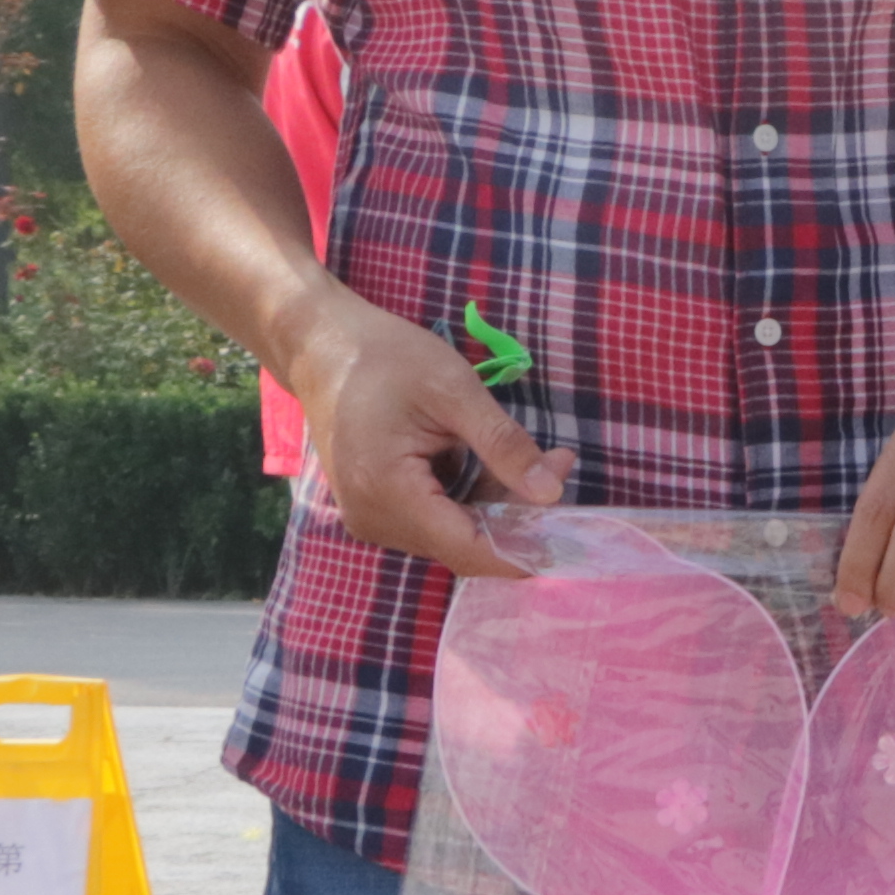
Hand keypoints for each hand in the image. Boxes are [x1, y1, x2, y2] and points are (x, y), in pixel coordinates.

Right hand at [283, 290, 562, 582]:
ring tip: (540, 456)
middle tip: (560, 461)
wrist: (323, 345)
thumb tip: (552, 494)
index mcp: (387, 491)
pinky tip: (496, 461)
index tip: (572, 531)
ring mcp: (371, 518)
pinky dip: (472, 497)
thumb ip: (504, 445)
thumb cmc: (385, 357)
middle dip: (520, 513)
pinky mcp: (376, 508)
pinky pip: (436, 519)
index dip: (523, 548)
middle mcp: (374, 519)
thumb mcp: (454, 391)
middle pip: (465, 542)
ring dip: (499, 503)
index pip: (467, 549)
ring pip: (454, 533)